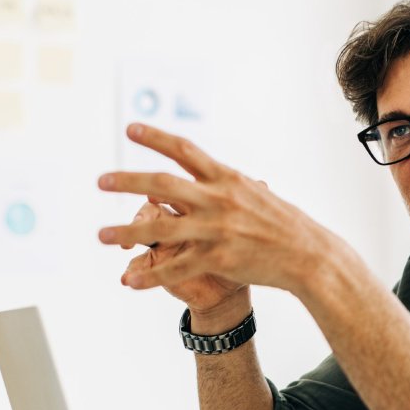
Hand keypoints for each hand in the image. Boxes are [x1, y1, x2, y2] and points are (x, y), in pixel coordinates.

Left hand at [97, 124, 331, 308]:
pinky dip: (150, 275)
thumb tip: (214, 174)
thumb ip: (229, 185)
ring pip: (161, 228)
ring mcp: (217, 229)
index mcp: (227, 178)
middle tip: (101, 180)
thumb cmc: (284, 224)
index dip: (155, 138)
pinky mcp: (218, 258)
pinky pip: (176, 267)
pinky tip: (129, 281)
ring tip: (100, 235)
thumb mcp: (257, 193)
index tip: (130, 128)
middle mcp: (218, 199)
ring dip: (126, 232)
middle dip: (128, 180)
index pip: (185, 150)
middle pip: (163, 184)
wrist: (309, 254)